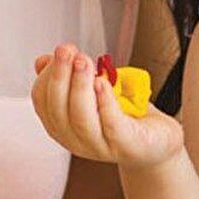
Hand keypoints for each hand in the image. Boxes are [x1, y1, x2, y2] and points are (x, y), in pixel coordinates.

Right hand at [31, 43, 184, 170]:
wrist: (157, 140)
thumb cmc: (124, 115)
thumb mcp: (94, 90)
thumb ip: (69, 77)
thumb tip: (42, 61)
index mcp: (62, 125)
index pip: (42, 101)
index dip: (47, 75)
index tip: (60, 51)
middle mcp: (75, 139)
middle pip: (58, 110)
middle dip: (60, 76)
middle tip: (67, 51)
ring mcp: (99, 146)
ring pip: (81, 118)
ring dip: (80, 86)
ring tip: (84, 62)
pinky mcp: (125, 145)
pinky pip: (110, 124)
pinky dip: (104, 102)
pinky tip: (102, 83)